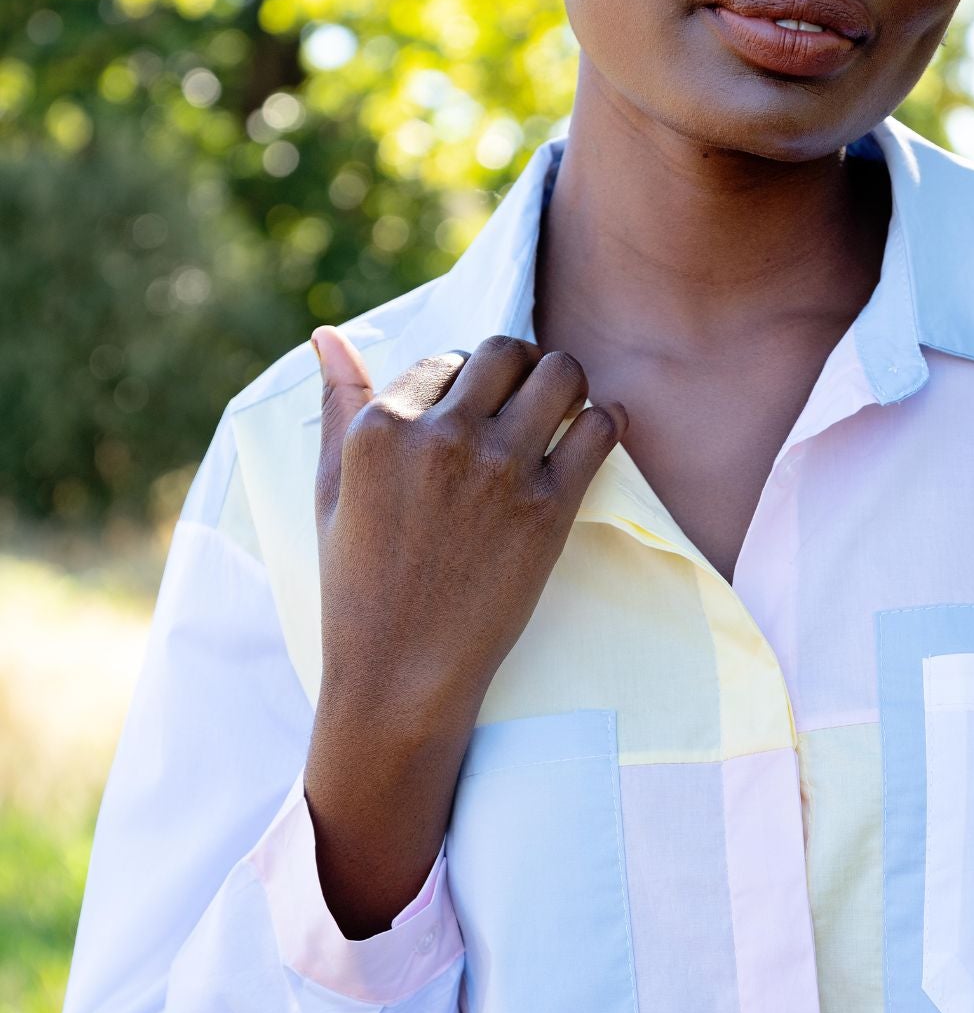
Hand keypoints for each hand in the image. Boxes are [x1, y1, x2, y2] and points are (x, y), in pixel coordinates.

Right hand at [302, 327, 626, 936]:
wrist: (401, 676)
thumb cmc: (359, 587)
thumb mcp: (330, 491)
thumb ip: (337, 406)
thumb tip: (328, 335)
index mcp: (382, 427)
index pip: (446, 359)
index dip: (467, 380)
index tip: (476, 412)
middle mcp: (441, 436)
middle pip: (508, 351)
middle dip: (521, 366)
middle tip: (529, 397)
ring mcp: (498, 469)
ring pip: (561, 373)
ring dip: (568, 383)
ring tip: (565, 409)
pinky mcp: (548, 507)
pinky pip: (599, 429)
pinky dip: (606, 421)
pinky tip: (596, 434)